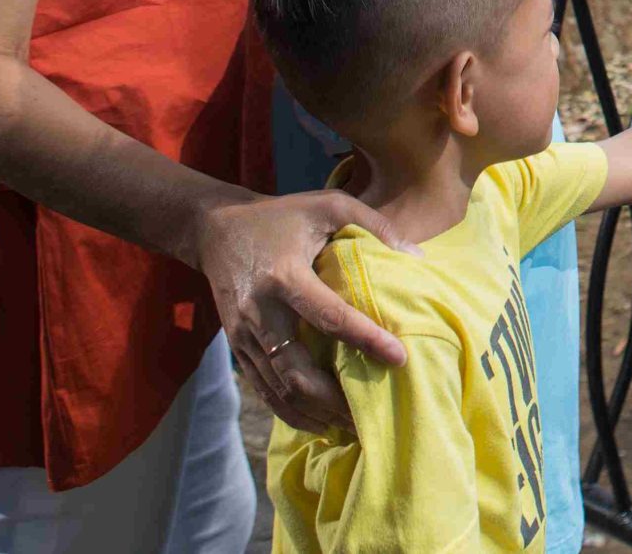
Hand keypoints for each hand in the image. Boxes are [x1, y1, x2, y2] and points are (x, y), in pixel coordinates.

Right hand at [195, 189, 420, 433]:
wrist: (216, 230)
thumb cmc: (281, 216)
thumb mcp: (328, 205)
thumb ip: (374, 225)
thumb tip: (416, 256)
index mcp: (284, 276)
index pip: (329, 316)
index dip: (365, 339)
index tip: (399, 357)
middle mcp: (260, 312)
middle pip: (297, 371)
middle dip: (336, 399)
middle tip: (372, 413)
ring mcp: (244, 335)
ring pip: (279, 389)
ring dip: (316, 413)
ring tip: (352, 426)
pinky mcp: (238, 348)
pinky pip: (264, 390)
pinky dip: (292, 412)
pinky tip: (320, 422)